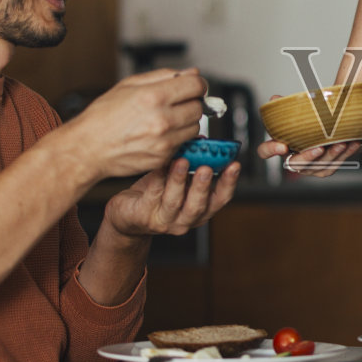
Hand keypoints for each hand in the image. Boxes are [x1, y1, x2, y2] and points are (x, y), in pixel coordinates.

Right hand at [64, 68, 208, 181]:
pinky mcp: (163, 157)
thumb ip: (164, 76)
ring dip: (185, 121)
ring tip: (164, 119)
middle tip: (175, 103)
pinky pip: (183, 143)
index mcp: (154, 96)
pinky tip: (158, 134)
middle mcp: (162, 120)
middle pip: (198, 107)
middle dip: (190, 102)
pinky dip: (176, 138)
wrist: (88, 148)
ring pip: (194, 127)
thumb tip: (191, 73)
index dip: (196, 84)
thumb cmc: (103, 116)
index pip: (197, 86)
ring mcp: (164, 141)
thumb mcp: (129, 84)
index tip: (192, 86)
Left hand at [105, 157, 240, 237]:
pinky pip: (153, 195)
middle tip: (207, 167)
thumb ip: (191, 164)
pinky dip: (157, 179)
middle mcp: (185, 219)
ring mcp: (165, 220)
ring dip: (179, 180)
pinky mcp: (144, 216)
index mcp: (200, 210)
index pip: (220, 199)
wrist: (127, 215)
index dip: (229, 183)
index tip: (234, 165)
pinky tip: (159, 165)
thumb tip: (201, 141)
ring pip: (175, 201)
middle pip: (199, 205)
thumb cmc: (156, 194)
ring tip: (182, 161)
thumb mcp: (177, 179)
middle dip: (204, 185)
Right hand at [256, 97, 361, 176]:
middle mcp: (293, 159)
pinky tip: (352, 144)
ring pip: (319, 166)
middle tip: (319, 148)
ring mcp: (309, 167)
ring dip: (331, 155)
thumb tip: (275, 99)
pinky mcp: (324, 169)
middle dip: (308, 157)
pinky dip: (345, 155)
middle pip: (295, 164)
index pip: (265, 151)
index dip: (271, 150)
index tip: (282, 145)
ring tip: (341, 144)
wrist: (326, 132)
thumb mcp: (295, 113)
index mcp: (280, 145)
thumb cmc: (306, 124)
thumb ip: (286, 108)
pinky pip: (334, 165)